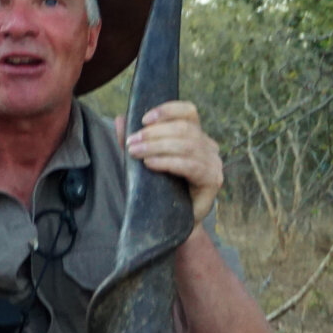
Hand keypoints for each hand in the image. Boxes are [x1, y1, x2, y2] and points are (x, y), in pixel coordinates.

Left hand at [124, 100, 222, 221]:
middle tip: (132, 142)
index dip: (168, 110)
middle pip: (185, 129)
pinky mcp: (213, 180)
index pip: (188, 112)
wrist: (170, 222)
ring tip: (136, 152)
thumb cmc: (158, 189)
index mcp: (194, 135)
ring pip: (187, 146)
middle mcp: (208, 146)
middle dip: (154, 134)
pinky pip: (192, 166)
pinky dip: (169, 162)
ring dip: (158, 147)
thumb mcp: (142, 161)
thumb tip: (119, 119)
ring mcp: (213, 163)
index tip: (144, 119)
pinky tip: (151, 164)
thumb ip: (134, 141)